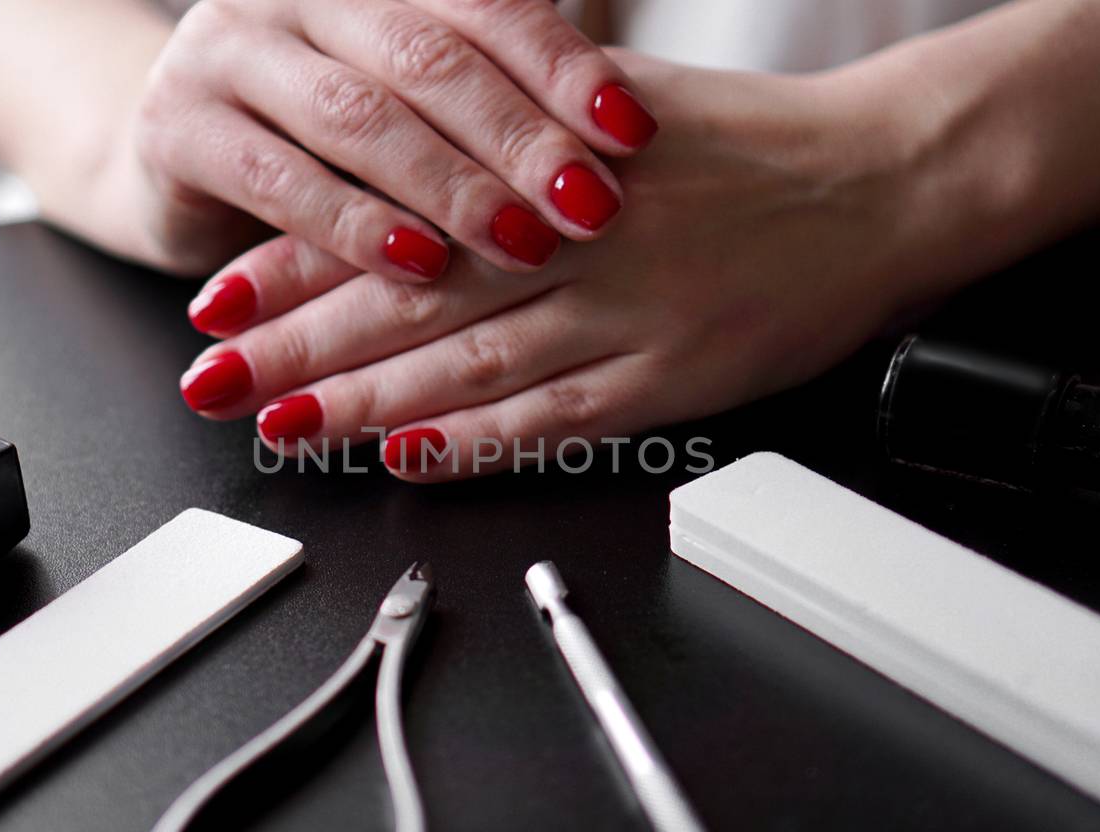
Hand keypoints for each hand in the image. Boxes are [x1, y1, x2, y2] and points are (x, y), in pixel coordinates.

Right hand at [108, 0, 655, 279]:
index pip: (486, 6)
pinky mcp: (175, 126)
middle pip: (429, 56)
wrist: (182, 160)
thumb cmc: (330, 145)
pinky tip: (419, 267)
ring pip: (358, 115)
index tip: (635, 135)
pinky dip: (355, 228)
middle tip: (592, 206)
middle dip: (520, 138)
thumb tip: (632, 130)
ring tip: (523, 244)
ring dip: (450, 188)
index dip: (564, 69)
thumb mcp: (413, 111)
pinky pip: (278, 179)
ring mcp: (228, 50)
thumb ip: (495, 98)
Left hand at [178, 51, 962, 479]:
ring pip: (466, 365)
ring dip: (364, 402)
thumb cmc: (755, 144)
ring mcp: (623, 313)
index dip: (298, 260)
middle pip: (408, 298)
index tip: (223, 295)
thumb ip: (516, 135)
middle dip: (299, 343)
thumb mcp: (622, 104)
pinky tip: (412, 459)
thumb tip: (415, 150)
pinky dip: (478, 442)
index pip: (395, 215)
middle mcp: (573, 238)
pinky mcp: (671, 376)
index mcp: (548, 166)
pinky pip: (556, 418)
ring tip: (284, 427)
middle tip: (217, 378)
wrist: (881, 181)